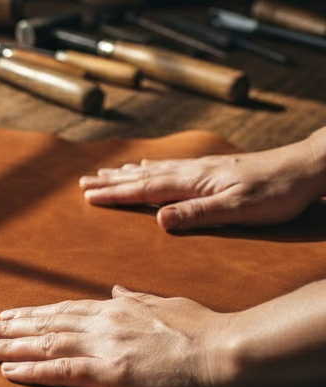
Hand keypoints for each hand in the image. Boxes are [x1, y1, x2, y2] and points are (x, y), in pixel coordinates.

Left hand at [0, 286, 236, 386]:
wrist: (226, 349)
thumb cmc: (204, 329)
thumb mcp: (166, 303)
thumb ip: (137, 298)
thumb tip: (115, 290)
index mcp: (115, 308)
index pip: (62, 310)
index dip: (31, 314)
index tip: (6, 315)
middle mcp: (101, 322)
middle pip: (44, 325)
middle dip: (7, 328)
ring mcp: (102, 346)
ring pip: (42, 344)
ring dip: (7, 346)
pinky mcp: (109, 372)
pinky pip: (60, 371)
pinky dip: (30, 370)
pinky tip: (7, 371)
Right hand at [79, 139, 325, 230]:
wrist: (306, 168)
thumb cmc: (276, 194)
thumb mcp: (237, 210)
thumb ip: (197, 214)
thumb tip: (159, 220)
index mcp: (193, 183)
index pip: (145, 189)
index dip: (115, 194)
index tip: (88, 196)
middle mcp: (192, 172)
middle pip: (143, 177)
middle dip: (111, 181)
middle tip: (83, 182)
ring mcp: (202, 168)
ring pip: (155, 169)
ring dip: (127, 173)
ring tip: (105, 172)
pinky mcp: (213, 168)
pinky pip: (171, 167)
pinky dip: (151, 167)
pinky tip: (149, 166)